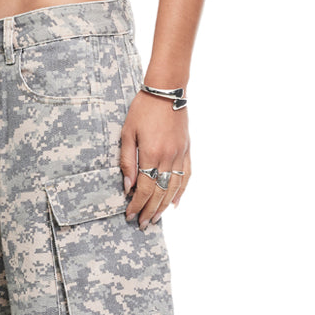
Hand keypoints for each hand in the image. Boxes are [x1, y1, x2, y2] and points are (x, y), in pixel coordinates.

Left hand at [120, 92, 189, 226]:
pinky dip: (181, 192)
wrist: (166, 90)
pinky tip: (175, 203)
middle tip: (142, 224)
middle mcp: (169, 158)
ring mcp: (180, 155)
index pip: (145, 188)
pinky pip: (187, 176)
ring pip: (174, 188)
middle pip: (160, 193)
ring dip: (164, 206)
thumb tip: (127, 186)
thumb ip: (127, 161)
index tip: (130, 215)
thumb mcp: (127, 133)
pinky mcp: (187, 150)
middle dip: (150, 211)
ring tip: (156, 219)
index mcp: (152, 154)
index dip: (137, 205)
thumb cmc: (142, 109)